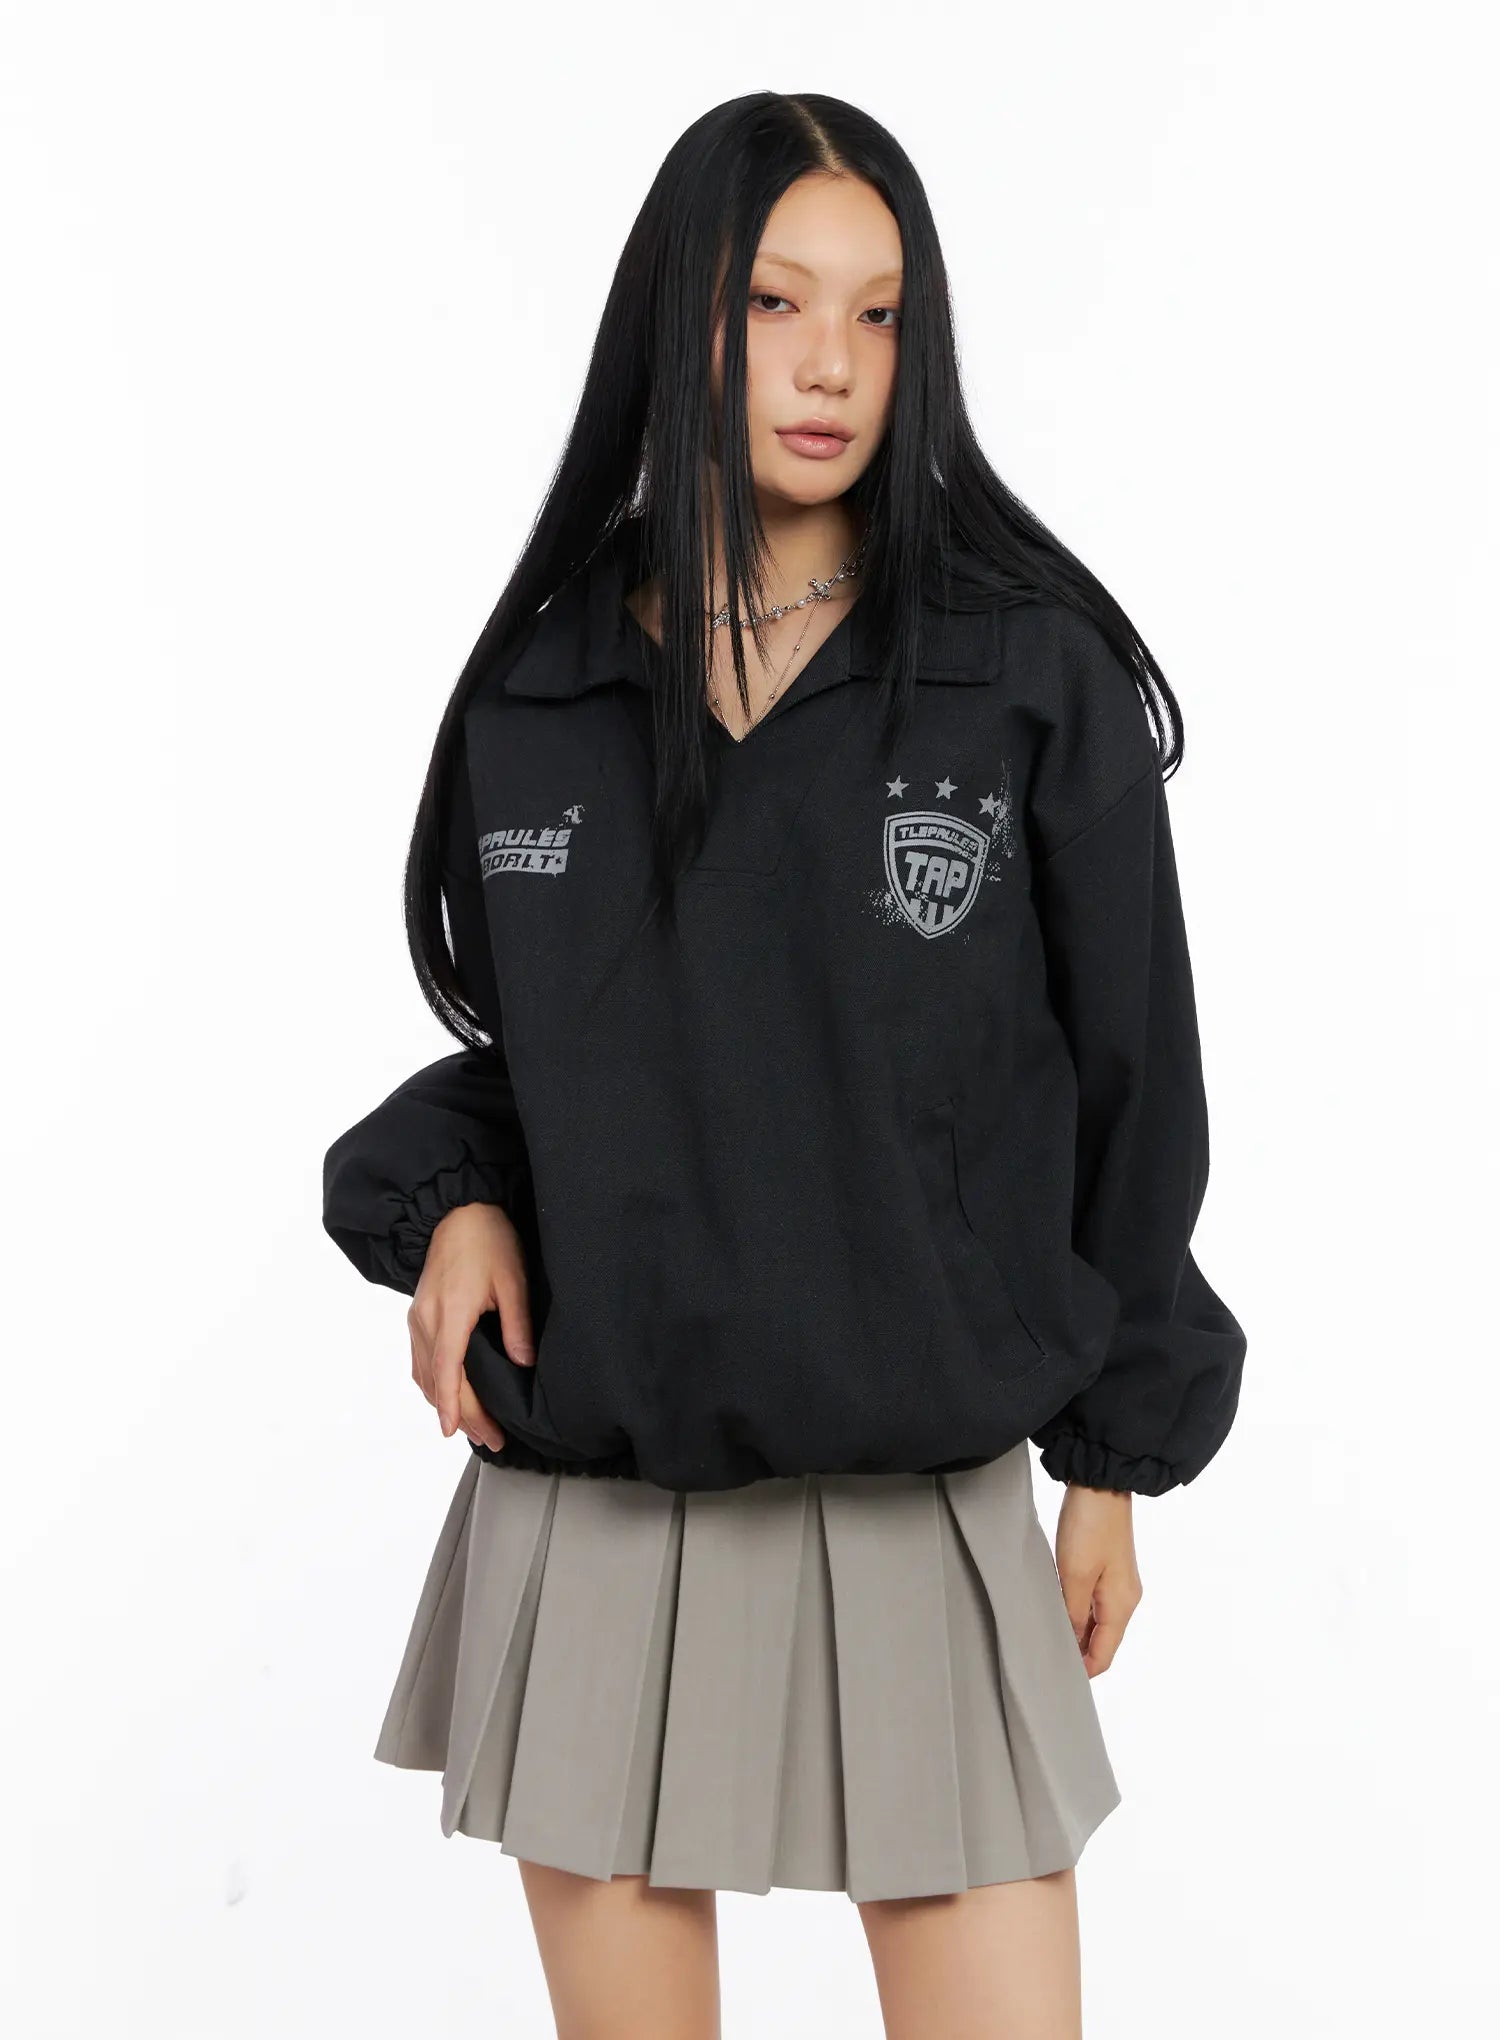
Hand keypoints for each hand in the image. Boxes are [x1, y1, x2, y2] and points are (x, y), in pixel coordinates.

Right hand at [406, 1201, 534, 1450]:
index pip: (448, 1369)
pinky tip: (450, 1397)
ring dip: (445, 1403)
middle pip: (437, 1380)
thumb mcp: (512, 1279)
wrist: (457, 1211)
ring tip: (474, 1427)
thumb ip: (517, 1323)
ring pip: (425, 1374)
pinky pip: (420, 1360)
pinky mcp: (418, 1315)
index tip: (453, 1431)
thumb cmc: (487, 1239)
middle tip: (491, 1438)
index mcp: (451, 1311)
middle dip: (461, 1414)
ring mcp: (418, 1317)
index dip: (451, 1403)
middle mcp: (427, 1319)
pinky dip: (434, 1384)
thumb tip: (523, 1363)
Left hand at [1054, 1484, 1143, 1675]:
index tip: (1054, 1677)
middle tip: (1043, 1657)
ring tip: (1046, 1635)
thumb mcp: (1073, 1574)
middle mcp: (1125, 1598)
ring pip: (1097, 1622)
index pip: (1104, 1655)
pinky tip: (1057, 1609)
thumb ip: (1072, 1614)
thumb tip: (1071, 1645)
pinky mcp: (1108, 1566)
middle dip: (1078, 1653)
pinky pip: (1094, 1603)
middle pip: (1102, 1641)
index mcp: (1121, 1605)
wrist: (1100, 1482)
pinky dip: (1077, 1612)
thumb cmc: (1089, 1526)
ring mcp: (1118, 1582)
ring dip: (1076, 1631)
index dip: (1082, 1671)